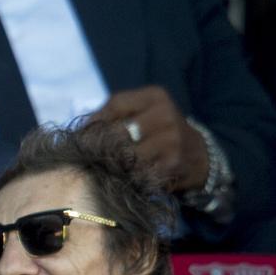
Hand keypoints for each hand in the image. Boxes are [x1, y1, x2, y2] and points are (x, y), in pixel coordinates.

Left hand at [90, 86, 209, 191]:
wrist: (198, 155)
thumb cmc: (158, 132)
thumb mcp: (142, 113)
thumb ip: (113, 116)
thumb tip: (77, 132)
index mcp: (155, 96)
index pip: (115, 104)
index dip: (94, 121)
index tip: (81, 136)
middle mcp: (165, 114)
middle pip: (118, 131)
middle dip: (100, 146)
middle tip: (89, 156)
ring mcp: (171, 139)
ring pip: (125, 154)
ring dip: (111, 164)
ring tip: (105, 168)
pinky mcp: (172, 164)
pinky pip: (137, 172)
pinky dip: (126, 176)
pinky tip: (123, 177)